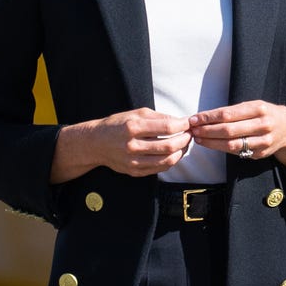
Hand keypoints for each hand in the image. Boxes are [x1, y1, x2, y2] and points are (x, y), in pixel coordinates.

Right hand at [51, 109, 191, 181]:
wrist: (96, 143)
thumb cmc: (117, 125)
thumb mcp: (135, 114)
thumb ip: (158, 117)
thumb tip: (180, 121)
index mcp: (133, 127)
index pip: (166, 127)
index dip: (182, 125)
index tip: (188, 122)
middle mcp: (133, 146)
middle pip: (169, 146)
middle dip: (185, 139)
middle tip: (190, 134)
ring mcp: (133, 161)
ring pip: (167, 161)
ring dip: (181, 152)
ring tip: (184, 144)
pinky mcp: (135, 171)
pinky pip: (160, 169)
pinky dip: (171, 161)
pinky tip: (174, 153)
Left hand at [189, 101, 285, 169]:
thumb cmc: (265, 114)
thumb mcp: (253, 106)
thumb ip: (233, 111)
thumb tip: (205, 116)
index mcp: (259, 109)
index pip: (228, 114)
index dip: (208, 117)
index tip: (194, 119)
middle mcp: (262, 125)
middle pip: (228, 130)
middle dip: (207, 131)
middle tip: (193, 130)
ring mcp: (263, 141)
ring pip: (232, 144)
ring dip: (212, 142)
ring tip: (199, 139)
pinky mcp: (260, 153)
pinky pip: (238, 152)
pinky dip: (222, 149)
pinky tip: (212, 145)